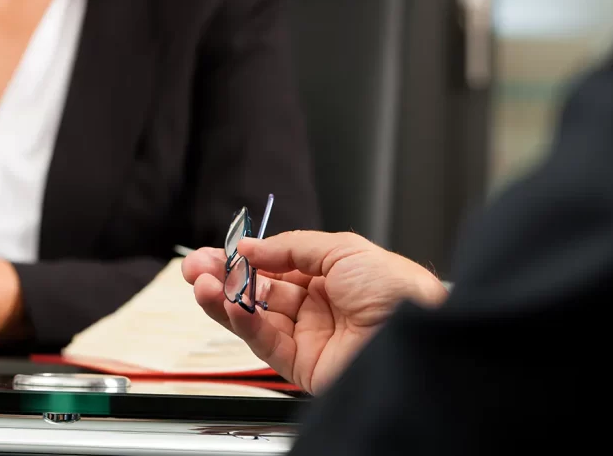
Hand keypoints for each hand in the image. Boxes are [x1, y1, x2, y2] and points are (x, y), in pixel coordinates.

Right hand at [183, 231, 447, 394]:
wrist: (416, 339)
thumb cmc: (398, 293)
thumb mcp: (344, 249)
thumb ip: (292, 247)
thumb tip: (251, 247)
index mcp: (330, 277)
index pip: (274, 268)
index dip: (244, 259)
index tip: (218, 250)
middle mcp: (317, 308)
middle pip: (257, 292)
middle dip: (223, 278)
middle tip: (195, 269)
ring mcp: (308, 337)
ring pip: (254, 317)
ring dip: (225, 299)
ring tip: (203, 285)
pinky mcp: (302, 366)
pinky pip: (264, 342)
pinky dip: (243, 323)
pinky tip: (232, 306)